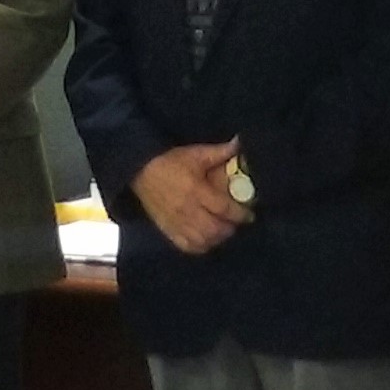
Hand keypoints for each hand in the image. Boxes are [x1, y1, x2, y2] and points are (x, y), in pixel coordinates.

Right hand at [132, 140, 249, 254]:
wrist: (140, 170)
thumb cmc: (170, 162)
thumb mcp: (195, 154)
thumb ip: (219, 152)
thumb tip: (239, 143)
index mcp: (196, 191)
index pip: (223, 209)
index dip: (240, 214)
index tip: (249, 214)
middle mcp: (187, 210)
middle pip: (215, 229)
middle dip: (230, 228)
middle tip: (236, 222)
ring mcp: (177, 223)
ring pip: (203, 240)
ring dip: (217, 238)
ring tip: (223, 230)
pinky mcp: (168, 230)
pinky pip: (188, 246)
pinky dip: (201, 246)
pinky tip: (207, 239)